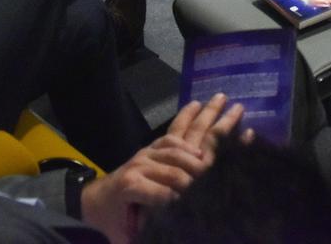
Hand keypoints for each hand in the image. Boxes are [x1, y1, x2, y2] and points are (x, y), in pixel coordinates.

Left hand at [78, 93, 245, 243]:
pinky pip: (172, 131)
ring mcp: (147, 152)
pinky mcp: (150, 148)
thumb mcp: (125, 237)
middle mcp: (143, 163)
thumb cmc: (112, 221)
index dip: (192, 192)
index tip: (215, 193)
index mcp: (135, 185)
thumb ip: (146, 235)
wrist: (92, 202)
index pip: (171, 189)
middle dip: (212, 135)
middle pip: (181, 153)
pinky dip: (187, 118)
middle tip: (238, 116)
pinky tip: (200, 108)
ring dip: (204, 117)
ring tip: (223, 101)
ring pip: (181, 134)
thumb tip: (173, 234)